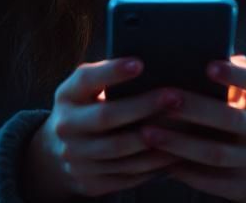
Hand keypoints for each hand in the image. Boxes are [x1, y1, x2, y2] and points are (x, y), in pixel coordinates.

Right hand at [22, 57, 183, 199]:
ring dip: (155, 140)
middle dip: (143, 106)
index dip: (112, 72)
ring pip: (121, 151)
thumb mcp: (88, 88)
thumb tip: (153, 62)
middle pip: (106, 117)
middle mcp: (66, 127)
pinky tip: (175, 153)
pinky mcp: (90, 183)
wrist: (60, 152)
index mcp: (66, 95)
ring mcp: (76, 158)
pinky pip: (127, 175)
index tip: (140, 63)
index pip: (86, 79)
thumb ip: (109, 77)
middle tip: (175, 96)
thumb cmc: (88, 107)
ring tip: (185, 126)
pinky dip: (153, 165)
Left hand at [139, 54, 245, 201]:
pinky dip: (186, 171)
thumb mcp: (241, 92)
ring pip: (218, 154)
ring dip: (180, 144)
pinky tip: (162, 160)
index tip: (209, 66)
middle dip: (195, 110)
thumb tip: (187, 49)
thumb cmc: (240, 112)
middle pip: (232, 119)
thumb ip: (222, 73)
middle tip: (163, 100)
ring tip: (148, 133)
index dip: (235, 74)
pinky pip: (214, 182)